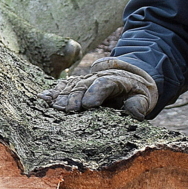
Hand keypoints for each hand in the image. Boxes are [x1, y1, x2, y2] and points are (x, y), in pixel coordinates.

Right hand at [41, 57, 158, 119]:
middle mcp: (99, 77)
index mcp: (117, 80)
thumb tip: (135, 112)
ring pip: (72, 85)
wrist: (131, 76)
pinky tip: (43, 97)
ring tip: (53, 106)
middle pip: (84, 85)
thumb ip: (139, 104)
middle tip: (67, 110)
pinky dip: (54, 91)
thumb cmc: (137, 93)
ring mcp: (87, 79)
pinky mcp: (78, 83)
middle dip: (75, 97)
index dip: (96, 92)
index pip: (105, 84)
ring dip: (62, 95)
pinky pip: (64, 86)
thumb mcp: (144, 98)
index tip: (88, 105)